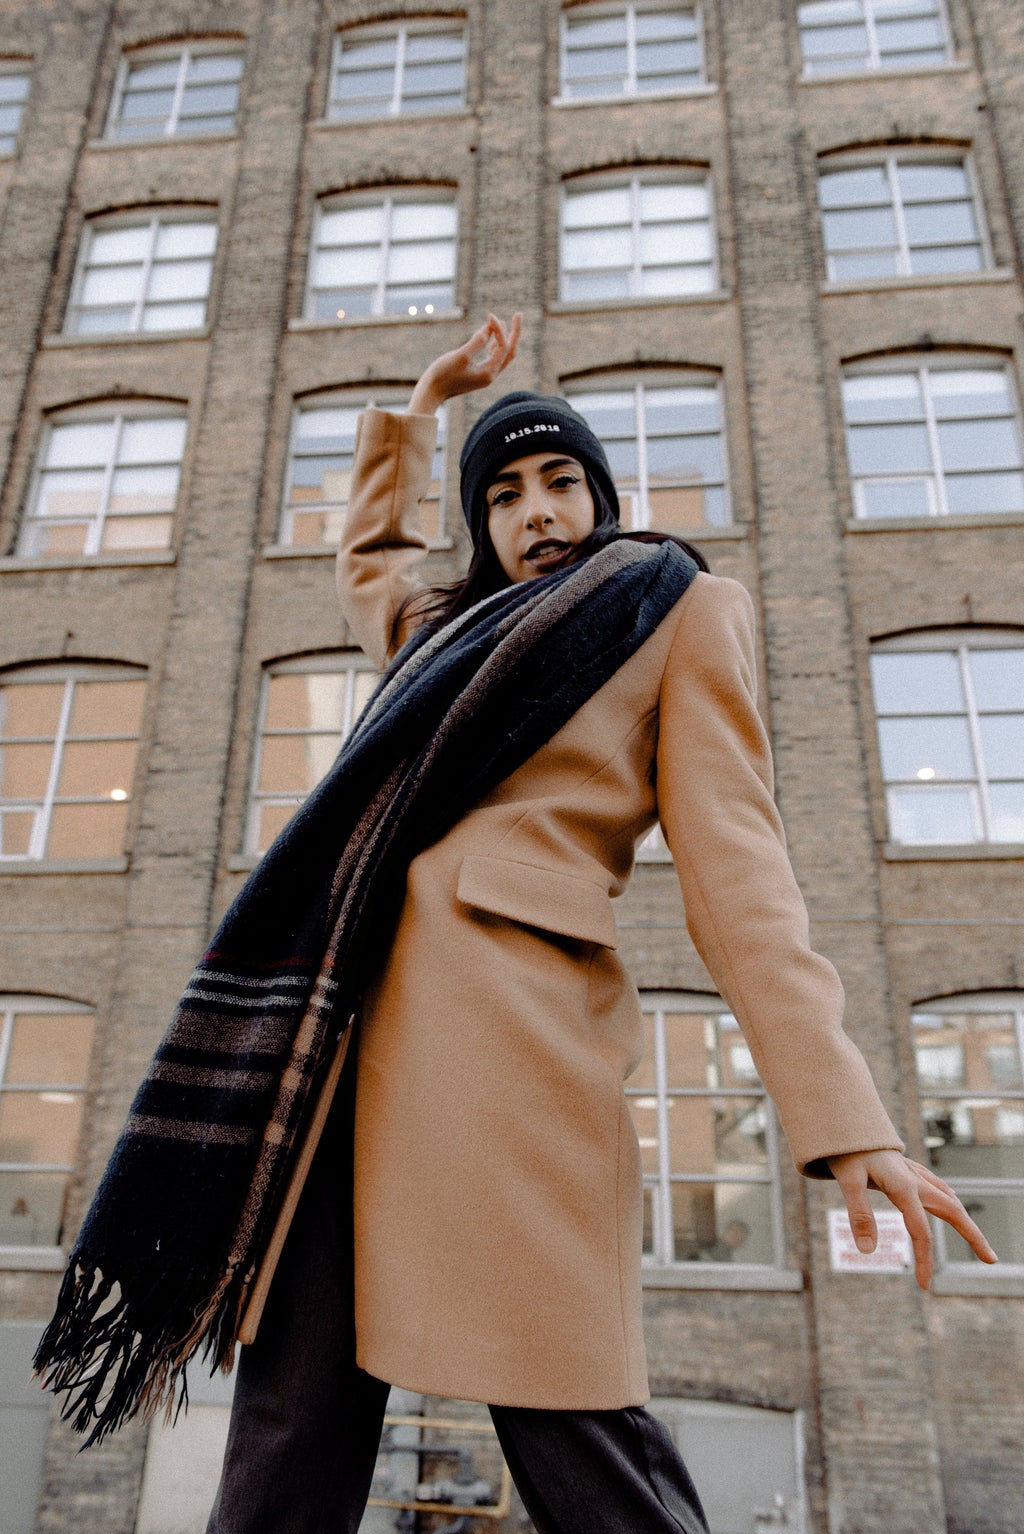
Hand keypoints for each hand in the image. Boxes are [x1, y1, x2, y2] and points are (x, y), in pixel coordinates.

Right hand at [408, 312, 521, 414]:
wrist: (430, 393)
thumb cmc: (442, 375)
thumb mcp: (460, 356)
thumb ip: (477, 341)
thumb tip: (490, 328)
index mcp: (489, 373)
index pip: (503, 347)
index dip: (498, 329)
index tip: (490, 316)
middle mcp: (490, 375)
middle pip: (509, 351)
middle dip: (514, 333)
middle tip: (519, 314)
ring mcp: (484, 375)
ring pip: (502, 354)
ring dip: (505, 338)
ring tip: (507, 322)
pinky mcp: (477, 374)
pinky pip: (491, 357)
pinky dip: (494, 345)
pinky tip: (492, 336)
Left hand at [827, 1148, 997, 1289]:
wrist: (848, 1126)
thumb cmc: (847, 1153)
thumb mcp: (848, 1181)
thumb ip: (860, 1214)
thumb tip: (867, 1251)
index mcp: (904, 1186)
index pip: (920, 1231)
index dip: (924, 1259)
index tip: (925, 1286)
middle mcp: (916, 1181)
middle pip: (953, 1211)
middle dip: (973, 1236)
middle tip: (992, 1260)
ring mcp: (916, 1175)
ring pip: (949, 1199)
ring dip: (966, 1221)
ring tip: (980, 1243)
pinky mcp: (911, 1171)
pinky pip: (939, 1189)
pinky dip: (951, 1203)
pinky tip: (953, 1207)